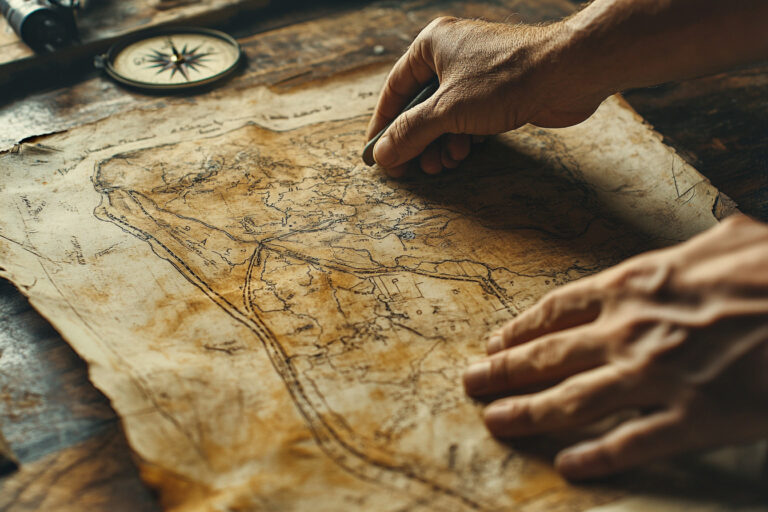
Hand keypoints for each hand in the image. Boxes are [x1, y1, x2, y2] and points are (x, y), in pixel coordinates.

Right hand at [365, 17, 607, 175]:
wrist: (568, 72)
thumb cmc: (505, 78)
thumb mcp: (447, 110)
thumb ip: (411, 133)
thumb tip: (382, 155)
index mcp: (432, 45)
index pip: (395, 90)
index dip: (383, 125)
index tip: (375, 153)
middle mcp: (452, 55)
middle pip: (420, 107)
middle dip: (417, 141)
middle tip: (413, 169)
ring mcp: (476, 74)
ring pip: (445, 117)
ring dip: (441, 144)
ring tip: (443, 164)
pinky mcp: (498, 92)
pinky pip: (469, 119)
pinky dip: (464, 138)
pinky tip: (467, 152)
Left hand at [463, 214, 767, 479]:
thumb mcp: (728, 238)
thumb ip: (694, 244)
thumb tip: (703, 231)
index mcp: (634, 286)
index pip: (557, 310)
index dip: (520, 328)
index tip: (495, 342)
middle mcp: (630, 331)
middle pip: (549, 356)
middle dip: (503, 371)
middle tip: (470, 383)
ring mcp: (657, 376)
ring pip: (573, 400)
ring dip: (528, 413)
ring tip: (494, 421)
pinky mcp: (694, 418)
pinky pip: (633, 443)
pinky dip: (598, 456)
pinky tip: (568, 465)